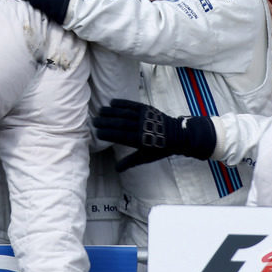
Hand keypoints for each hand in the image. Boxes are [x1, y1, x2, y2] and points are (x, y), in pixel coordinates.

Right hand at [92, 99, 216, 171]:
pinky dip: (122, 103)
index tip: (97, 133)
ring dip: (111, 112)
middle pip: (120, 123)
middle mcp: (140, 127)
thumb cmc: (159, 148)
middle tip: (94, 121)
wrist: (177, 135)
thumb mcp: (145, 157)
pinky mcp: (146, 109)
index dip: (108, 134)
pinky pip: (132, 104)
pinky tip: (112, 102)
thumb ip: (129, 162)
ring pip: (124, 113)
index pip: (120, 136)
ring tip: (100, 111)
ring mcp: (143, 116)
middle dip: (106, 122)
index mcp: (140, 140)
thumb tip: (116, 169)